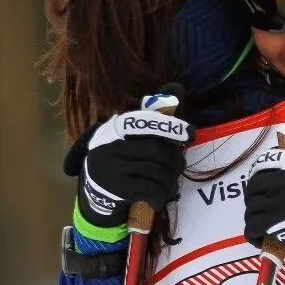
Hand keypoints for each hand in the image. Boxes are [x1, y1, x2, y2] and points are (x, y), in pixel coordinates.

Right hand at [63, 93, 194, 227]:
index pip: (145, 123)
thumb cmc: (121, 159)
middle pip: (156, 151)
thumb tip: (177, 86)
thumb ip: (154, 115)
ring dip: (170, 180)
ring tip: (170, 184)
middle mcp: (111, 145)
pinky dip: (161, 194)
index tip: (191, 134)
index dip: (171, 127)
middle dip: (175, 161)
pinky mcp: (116, 189)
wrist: (94, 193)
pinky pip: (150, 190)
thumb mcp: (132, 136)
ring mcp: (112, 168)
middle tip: (179, 167)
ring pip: (156, 172)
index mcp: (116, 128)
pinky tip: (160, 197)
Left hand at [243, 127, 284, 273]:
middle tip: (262, 203)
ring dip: (255, 215)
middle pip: (252, 190)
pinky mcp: (270, 226)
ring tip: (263, 221)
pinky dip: (254, 233)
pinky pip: (252, 228)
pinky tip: (261, 235)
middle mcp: (275, 184)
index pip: (261, 167)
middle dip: (255, 196)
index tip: (261, 184)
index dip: (258, 176)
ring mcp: (271, 205)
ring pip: (250, 210)